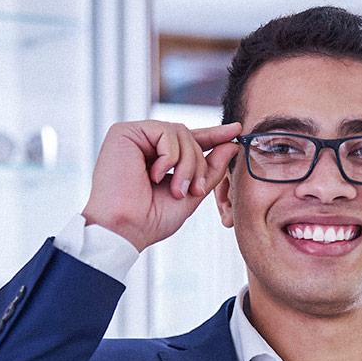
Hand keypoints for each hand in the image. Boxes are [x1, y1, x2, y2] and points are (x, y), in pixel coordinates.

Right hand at [82, 120, 243, 251]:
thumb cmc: (151, 219)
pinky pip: (165, 131)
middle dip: (199, 164)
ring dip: (187, 164)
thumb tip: (232, 144)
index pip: (189, 141)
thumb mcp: (191, 194)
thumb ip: (211, 169)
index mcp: (157, 158)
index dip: (214, 135)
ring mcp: (134, 137)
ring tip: (176, 189)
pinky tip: (155, 176)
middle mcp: (145, 144)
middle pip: (189, 136)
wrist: (124, 229)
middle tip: (193, 191)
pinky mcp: (124, 132)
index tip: (237, 131)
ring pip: (181, 133)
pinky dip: (170, 156)